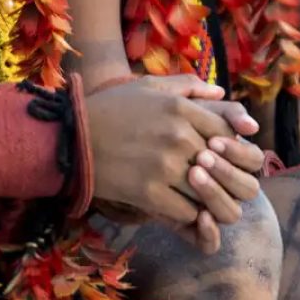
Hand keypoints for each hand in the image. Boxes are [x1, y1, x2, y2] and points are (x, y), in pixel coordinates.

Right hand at [87, 78, 258, 247]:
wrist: (71, 139)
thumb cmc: (110, 109)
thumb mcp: (148, 86)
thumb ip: (188, 85)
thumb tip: (221, 95)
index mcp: (181, 108)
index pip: (228, 134)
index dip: (228, 149)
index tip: (216, 156)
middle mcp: (178, 135)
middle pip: (222, 166)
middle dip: (220, 177)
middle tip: (211, 182)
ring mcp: (165, 166)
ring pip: (208, 192)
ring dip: (204, 198)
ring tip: (195, 197)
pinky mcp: (150, 193)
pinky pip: (187, 212)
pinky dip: (186, 214)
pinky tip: (176, 207)